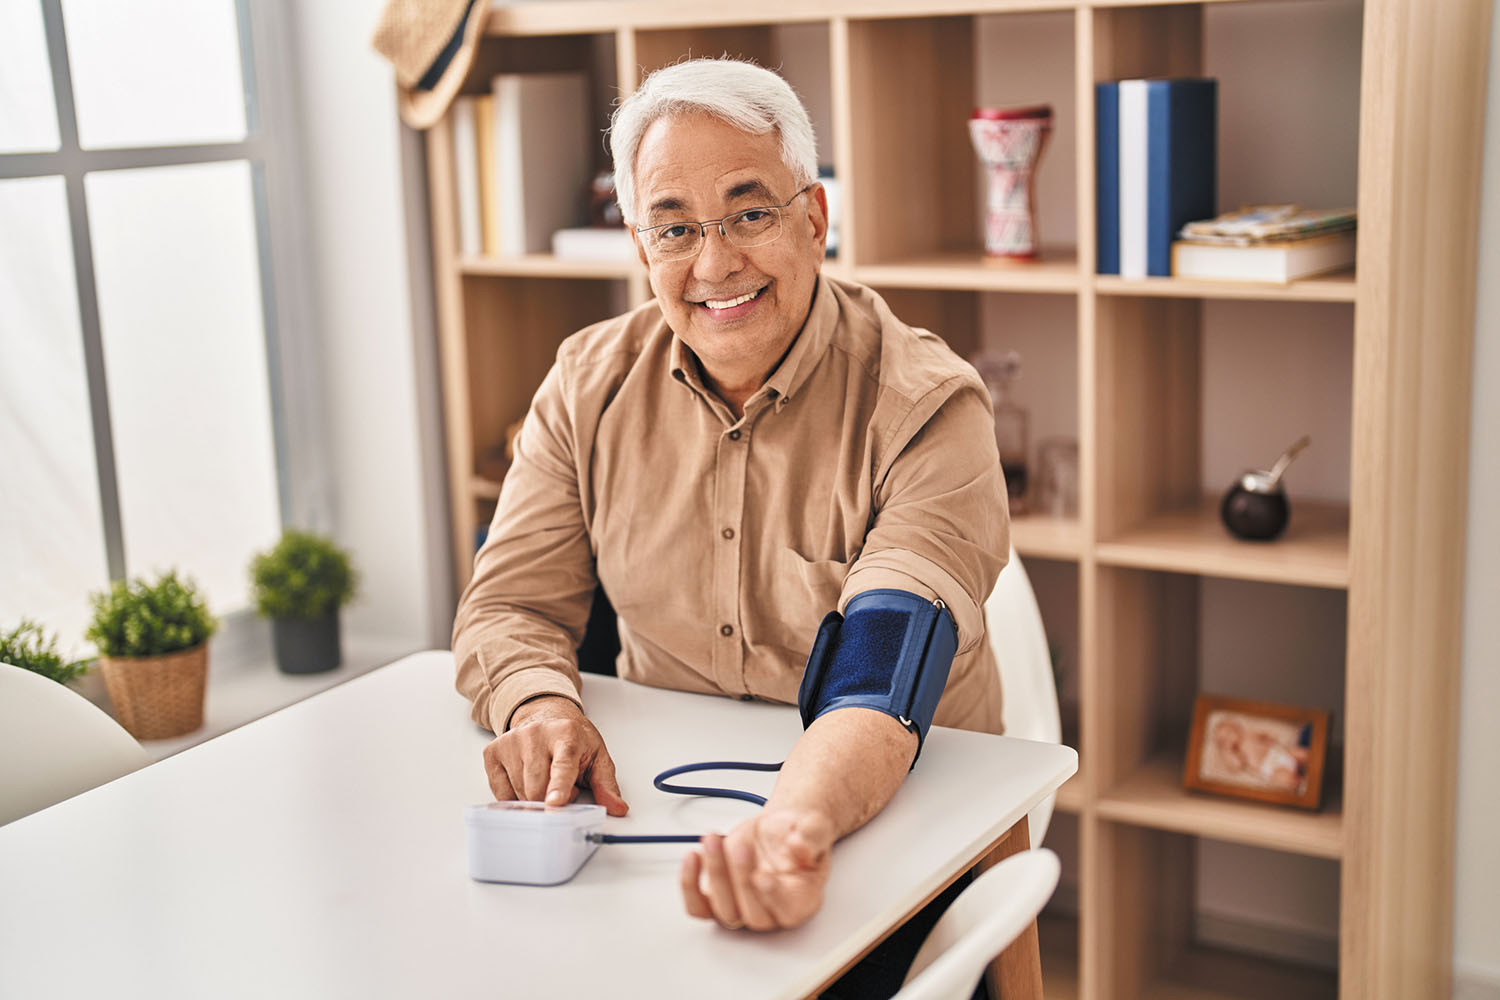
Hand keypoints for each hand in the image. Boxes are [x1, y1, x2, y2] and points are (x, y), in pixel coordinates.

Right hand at [482, 695, 628, 814]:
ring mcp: (512, 741)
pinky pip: (501, 793)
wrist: (547, 715)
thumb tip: (617, 807)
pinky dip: (514, 796)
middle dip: (551, 799)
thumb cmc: (573, 739)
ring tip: (545, 779)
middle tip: (563, 787)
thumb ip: (606, 784)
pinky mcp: (493, 751)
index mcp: (567, 735)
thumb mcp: (597, 756)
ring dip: (534, 798)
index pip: (562, 766)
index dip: (559, 786)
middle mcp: (536, 734)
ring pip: (520, 793)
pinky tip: (525, 780)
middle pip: (538, 788)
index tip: (555, 802)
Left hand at [680, 807, 833, 930]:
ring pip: (724, 911)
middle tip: (738, 846)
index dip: (773, 897)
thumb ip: (811, 836)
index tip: (761, 876)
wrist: (779, 829)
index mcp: (803, 900)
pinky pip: (699, 907)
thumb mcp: (813, 826)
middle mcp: (772, 913)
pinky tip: (693, 856)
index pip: (789, 912)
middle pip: (752, 915)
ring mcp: (743, 909)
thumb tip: (800, 846)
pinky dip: (689, 886)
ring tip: (712, 840)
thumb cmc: (797, 833)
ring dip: (715, 874)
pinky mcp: (719, 900)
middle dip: (740, 880)